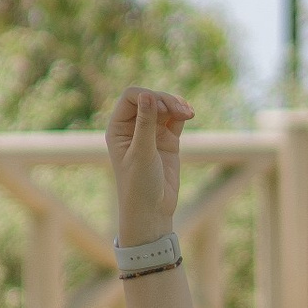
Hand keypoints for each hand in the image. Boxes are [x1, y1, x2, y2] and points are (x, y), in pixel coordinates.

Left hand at [106, 86, 191, 244]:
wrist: (152, 212)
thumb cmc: (139, 186)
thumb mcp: (142, 153)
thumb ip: (145, 123)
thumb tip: (148, 95)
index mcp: (118, 128)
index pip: (131, 96)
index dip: (148, 96)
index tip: (163, 108)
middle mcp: (132, 127)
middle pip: (150, 98)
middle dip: (166, 100)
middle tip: (182, 111)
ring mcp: (151, 133)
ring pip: (165, 106)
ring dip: (177, 105)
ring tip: (188, 113)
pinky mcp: (167, 140)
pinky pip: (175, 118)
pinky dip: (183, 113)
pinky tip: (189, 114)